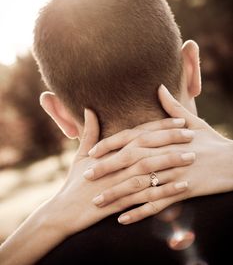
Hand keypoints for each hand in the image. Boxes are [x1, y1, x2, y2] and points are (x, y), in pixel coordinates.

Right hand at [50, 109, 195, 235]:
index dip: (160, 125)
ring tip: (191, 157)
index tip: (179, 120)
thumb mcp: (80, 154)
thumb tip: (88, 109)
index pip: (139, 133)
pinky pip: (149, 195)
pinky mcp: (123, 202)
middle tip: (191, 134)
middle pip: (147, 147)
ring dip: (172, 162)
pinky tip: (184, 186)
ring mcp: (120, 183)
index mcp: (110, 151)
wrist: (65, 211)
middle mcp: (117, 164)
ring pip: (150, 169)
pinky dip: (167, 190)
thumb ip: (89, 132)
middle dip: (170, 139)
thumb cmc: (74, 182)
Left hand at [84, 85, 232, 223]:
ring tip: (98, 202)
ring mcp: (174, 174)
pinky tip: (123, 219)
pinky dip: (140, 212)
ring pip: (141, 184)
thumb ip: (172, 107)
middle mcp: (167, 154)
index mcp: (166, 137)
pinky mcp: (184, 191)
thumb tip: (159, 87)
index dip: (111, 145)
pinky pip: (158, 204)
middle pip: (132, 161)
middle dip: (108, 169)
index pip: (133, 139)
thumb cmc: (212, 141)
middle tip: (87, 176)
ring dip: (118, 194)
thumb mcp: (194, 121)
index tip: (92, 151)